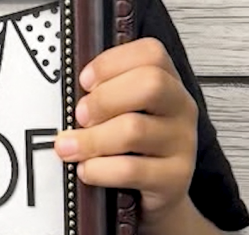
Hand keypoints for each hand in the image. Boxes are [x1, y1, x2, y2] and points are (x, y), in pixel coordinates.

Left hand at [53, 38, 198, 226]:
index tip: (84, 81)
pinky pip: (131, 169)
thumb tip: (66, 90)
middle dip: (104, 99)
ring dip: (91, 139)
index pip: (152, 53)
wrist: (155, 195)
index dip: (112, 62)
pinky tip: (87, 170)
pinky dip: (100, 169)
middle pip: (150, 84)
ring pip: (134, 130)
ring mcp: (182, 143)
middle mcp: (180, 107)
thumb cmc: (130, 146)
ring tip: (68, 147)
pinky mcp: (175, 178)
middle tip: (79, 116)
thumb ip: (103, 93)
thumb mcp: (121, 112)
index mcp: (168, 82)